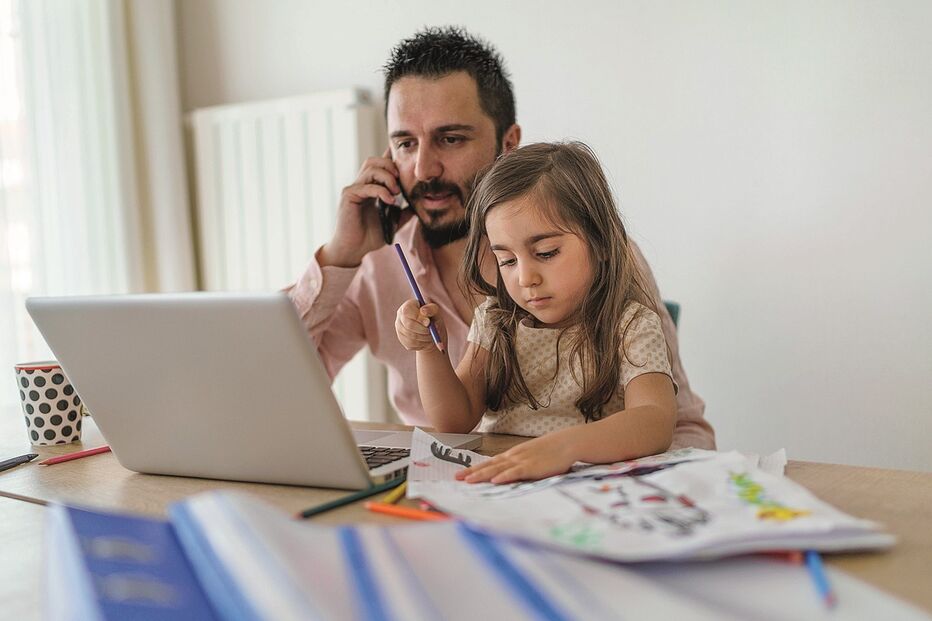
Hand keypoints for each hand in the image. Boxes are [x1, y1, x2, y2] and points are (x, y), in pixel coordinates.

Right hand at [319, 149, 412, 266]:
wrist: (355, 249)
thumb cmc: (370, 235)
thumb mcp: (393, 221)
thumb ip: (404, 211)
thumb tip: (419, 205)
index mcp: (371, 187)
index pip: (382, 165)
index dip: (393, 159)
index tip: (407, 165)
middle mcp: (362, 184)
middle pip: (375, 160)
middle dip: (391, 166)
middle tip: (402, 182)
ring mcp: (354, 188)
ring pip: (371, 168)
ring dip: (387, 177)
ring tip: (396, 192)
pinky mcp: (349, 196)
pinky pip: (366, 186)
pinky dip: (380, 190)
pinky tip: (390, 200)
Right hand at [395, 300, 445, 351]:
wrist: (432, 330)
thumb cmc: (433, 317)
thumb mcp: (435, 310)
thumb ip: (430, 309)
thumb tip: (423, 311)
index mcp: (407, 306)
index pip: (407, 311)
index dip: (418, 318)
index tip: (428, 322)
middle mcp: (400, 318)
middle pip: (409, 325)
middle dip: (423, 329)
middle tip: (431, 331)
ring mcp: (400, 329)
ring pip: (411, 336)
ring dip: (424, 337)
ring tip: (431, 335)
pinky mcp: (403, 340)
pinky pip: (412, 344)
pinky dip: (422, 344)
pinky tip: (427, 340)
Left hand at [455, 431, 577, 483]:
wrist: (566, 443)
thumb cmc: (549, 452)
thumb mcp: (530, 457)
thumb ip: (518, 465)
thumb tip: (506, 475)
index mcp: (512, 455)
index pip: (489, 463)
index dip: (474, 469)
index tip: (461, 474)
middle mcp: (513, 457)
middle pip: (489, 465)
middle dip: (472, 472)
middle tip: (456, 478)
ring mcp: (522, 461)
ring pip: (498, 469)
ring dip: (482, 475)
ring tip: (469, 481)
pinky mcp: (532, 467)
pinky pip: (515, 472)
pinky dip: (504, 476)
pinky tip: (495, 480)